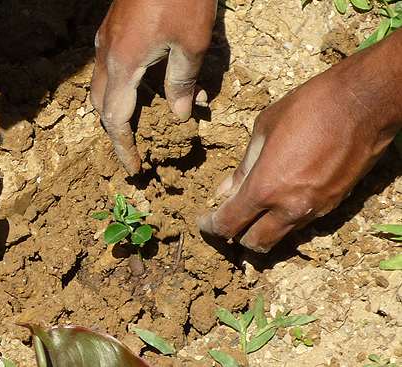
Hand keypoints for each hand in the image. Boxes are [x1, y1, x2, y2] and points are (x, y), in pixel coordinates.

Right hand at [90, 0, 216, 174]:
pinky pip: (115, 66)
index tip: (134, 168)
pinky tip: (158, 83)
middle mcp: (106, 55)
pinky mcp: (114, 28)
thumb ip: (181, 82)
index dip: (123, 147)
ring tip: (155, 118)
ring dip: (126, 106)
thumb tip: (179, 115)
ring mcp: (107, 39)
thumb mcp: (191, 43)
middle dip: (119, 130)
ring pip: (107, 85)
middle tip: (139, 147)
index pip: (116, 120)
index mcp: (122, 65)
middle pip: (103, 106)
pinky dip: (130, 84)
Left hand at [197, 28, 401, 251]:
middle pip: (255, 243)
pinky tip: (282, 198)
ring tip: (255, 209)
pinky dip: (286, 220)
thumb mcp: (264, 130)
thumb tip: (225, 189)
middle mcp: (290, 208)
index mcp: (265, 187)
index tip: (203, 221)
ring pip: (281, 238)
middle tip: (229, 218)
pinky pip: (302, 224)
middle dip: (237, 235)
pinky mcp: (335, 205)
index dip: (210, 226)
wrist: (365, 103)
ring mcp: (315, 210)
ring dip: (263, 230)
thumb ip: (244, 166)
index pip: (229, 224)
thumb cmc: (309, 107)